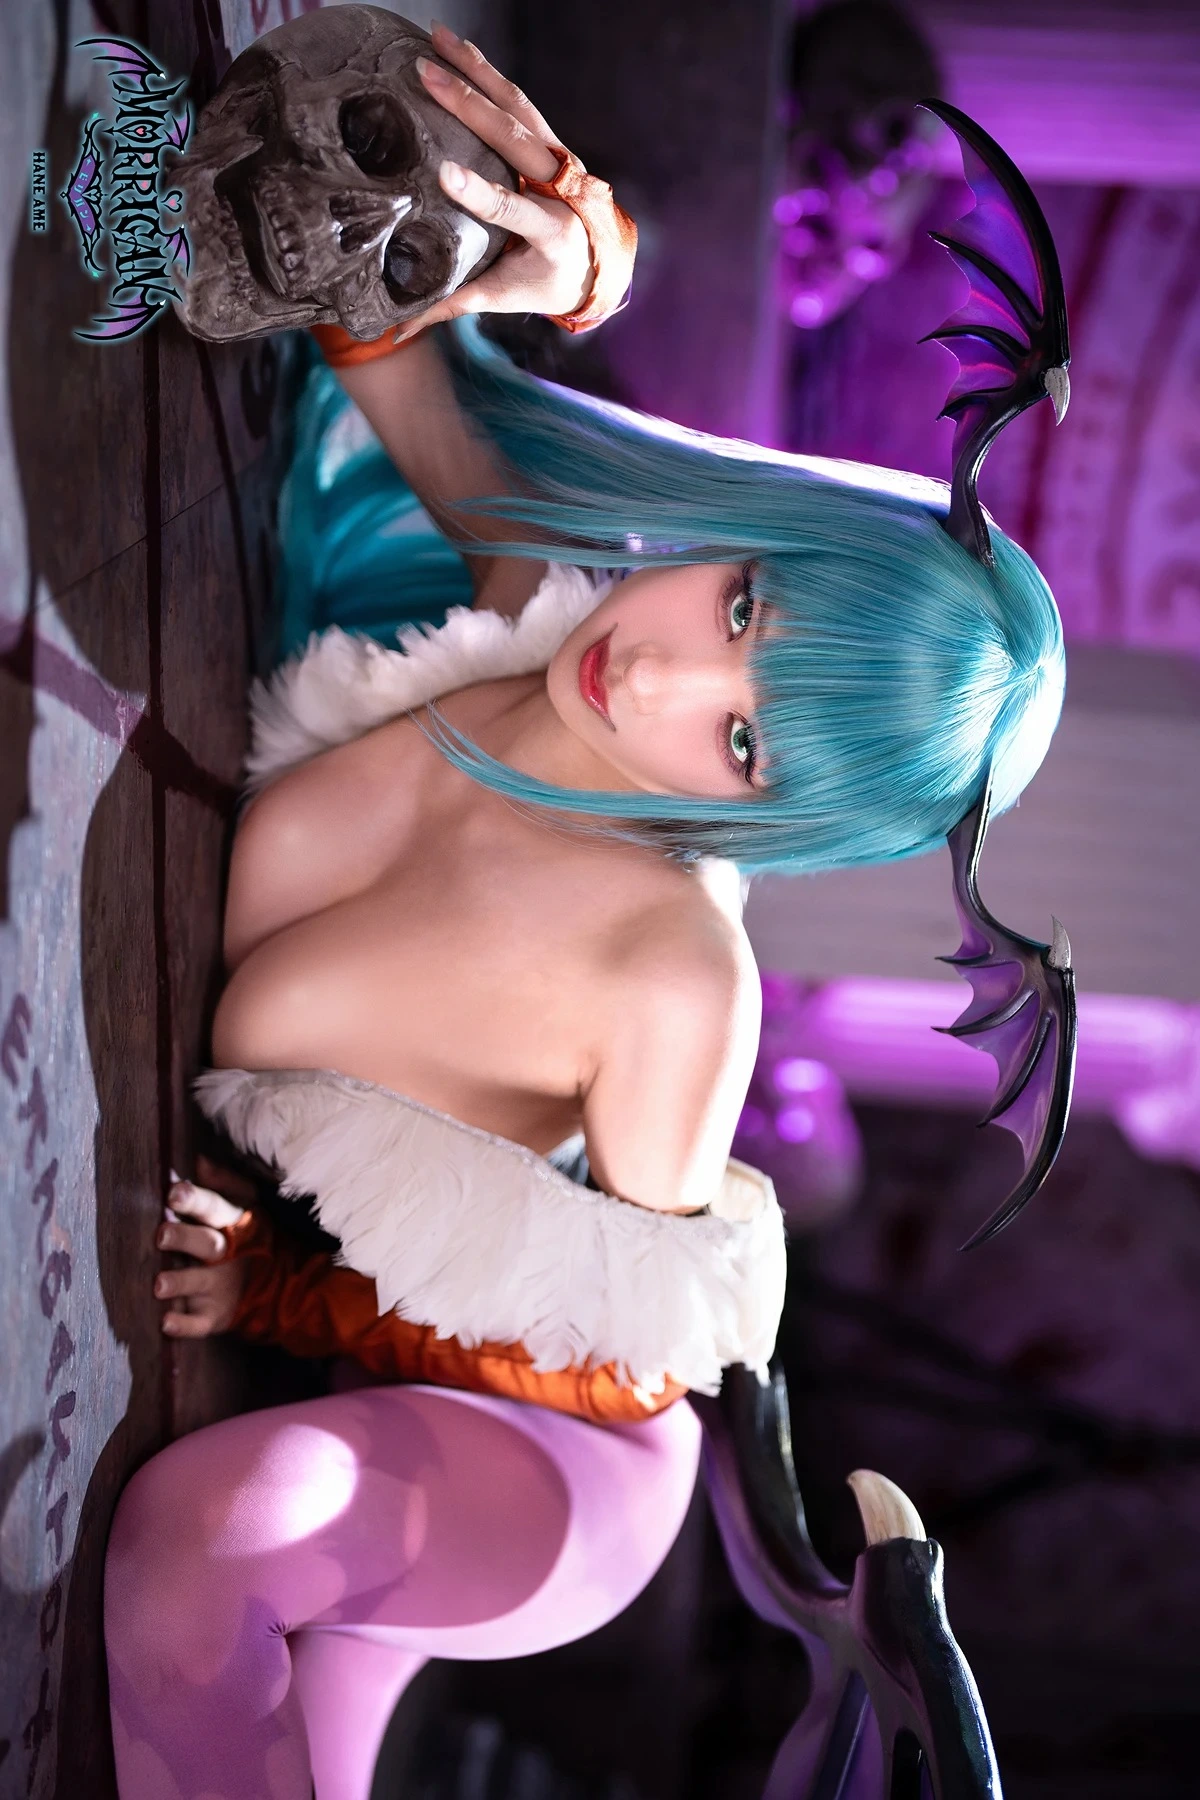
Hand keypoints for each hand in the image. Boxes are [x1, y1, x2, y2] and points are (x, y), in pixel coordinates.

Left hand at [154, 1156, 253, 1337]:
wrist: (279, 1284)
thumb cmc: (250, 1236)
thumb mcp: (246, 1204)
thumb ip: (222, 1182)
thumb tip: (197, 1160)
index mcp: (233, 1223)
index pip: (214, 1208)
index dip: (195, 1201)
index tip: (174, 1193)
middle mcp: (228, 1254)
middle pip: (206, 1244)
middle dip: (184, 1238)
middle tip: (160, 1234)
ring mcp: (221, 1287)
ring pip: (200, 1284)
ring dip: (180, 1282)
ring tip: (158, 1284)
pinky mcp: (216, 1316)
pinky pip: (199, 1323)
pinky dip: (183, 1326)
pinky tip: (166, 1323)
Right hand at [400, 22, 594, 332]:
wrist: (595, 261)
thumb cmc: (543, 283)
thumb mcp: (503, 297)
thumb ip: (453, 304)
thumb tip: (397, 328)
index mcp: (551, 232)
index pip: (510, 208)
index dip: (478, 192)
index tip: (445, 173)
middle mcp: (559, 186)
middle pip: (512, 137)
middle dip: (468, 103)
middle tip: (425, 75)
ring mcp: (556, 156)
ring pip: (516, 105)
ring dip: (477, 70)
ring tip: (437, 40)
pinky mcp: (548, 139)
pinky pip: (517, 99)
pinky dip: (488, 72)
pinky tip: (458, 48)